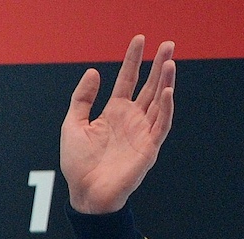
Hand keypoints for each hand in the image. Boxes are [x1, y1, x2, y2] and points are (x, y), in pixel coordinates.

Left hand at [61, 35, 174, 213]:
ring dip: (166, 82)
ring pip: (159, 102)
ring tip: (170, 62)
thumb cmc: (78, 164)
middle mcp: (131, 120)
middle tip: (168, 44)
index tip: (139, 39)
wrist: (85, 194)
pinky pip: (161, 125)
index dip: (133, 60)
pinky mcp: (149, 148)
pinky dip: (165, 108)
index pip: (127, 80)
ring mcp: (142, 132)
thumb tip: (94, 71)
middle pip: (148, 86)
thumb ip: (81, 100)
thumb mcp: (72, 126)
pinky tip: (166, 92)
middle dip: (158, 65)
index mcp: (114, 113)